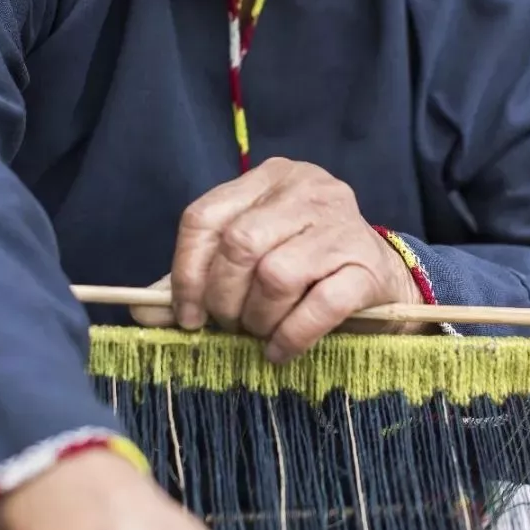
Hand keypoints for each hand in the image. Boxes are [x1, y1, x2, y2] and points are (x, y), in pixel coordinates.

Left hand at [131, 158, 423, 359]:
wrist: (387, 283)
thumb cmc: (308, 270)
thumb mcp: (251, 262)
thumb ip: (198, 280)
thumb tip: (142, 312)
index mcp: (269, 179)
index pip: (205, 216)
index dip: (185, 271)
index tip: (186, 314)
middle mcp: (307, 190)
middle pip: (239, 244)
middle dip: (223, 297)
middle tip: (230, 325)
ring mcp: (342, 226)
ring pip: (277, 274)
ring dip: (259, 318)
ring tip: (261, 334)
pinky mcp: (368, 267)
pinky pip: (319, 306)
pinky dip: (292, 336)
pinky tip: (282, 350)